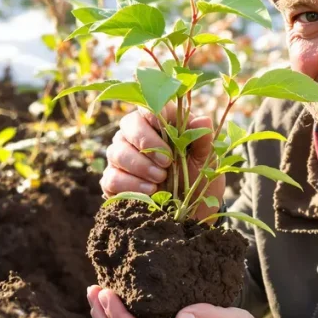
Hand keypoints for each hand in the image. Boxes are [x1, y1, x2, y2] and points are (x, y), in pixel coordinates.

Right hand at [100, 106, 224, 220]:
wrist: (190, 212)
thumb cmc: (198, 180)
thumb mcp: (206, 162)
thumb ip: (203, 141)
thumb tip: (204, 121)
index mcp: (160, 124)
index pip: (148, 105)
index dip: (154, 114)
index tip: (168, 132)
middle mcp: (135, 136)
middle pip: (128, 124)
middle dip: (147, 144)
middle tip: (167, 162)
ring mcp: (121, 158)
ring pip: (117, 151)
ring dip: (140, 166)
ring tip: (160, 179)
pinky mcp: (113, 181)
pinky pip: (111, 177)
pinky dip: (131, 185)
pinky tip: (150, 192)